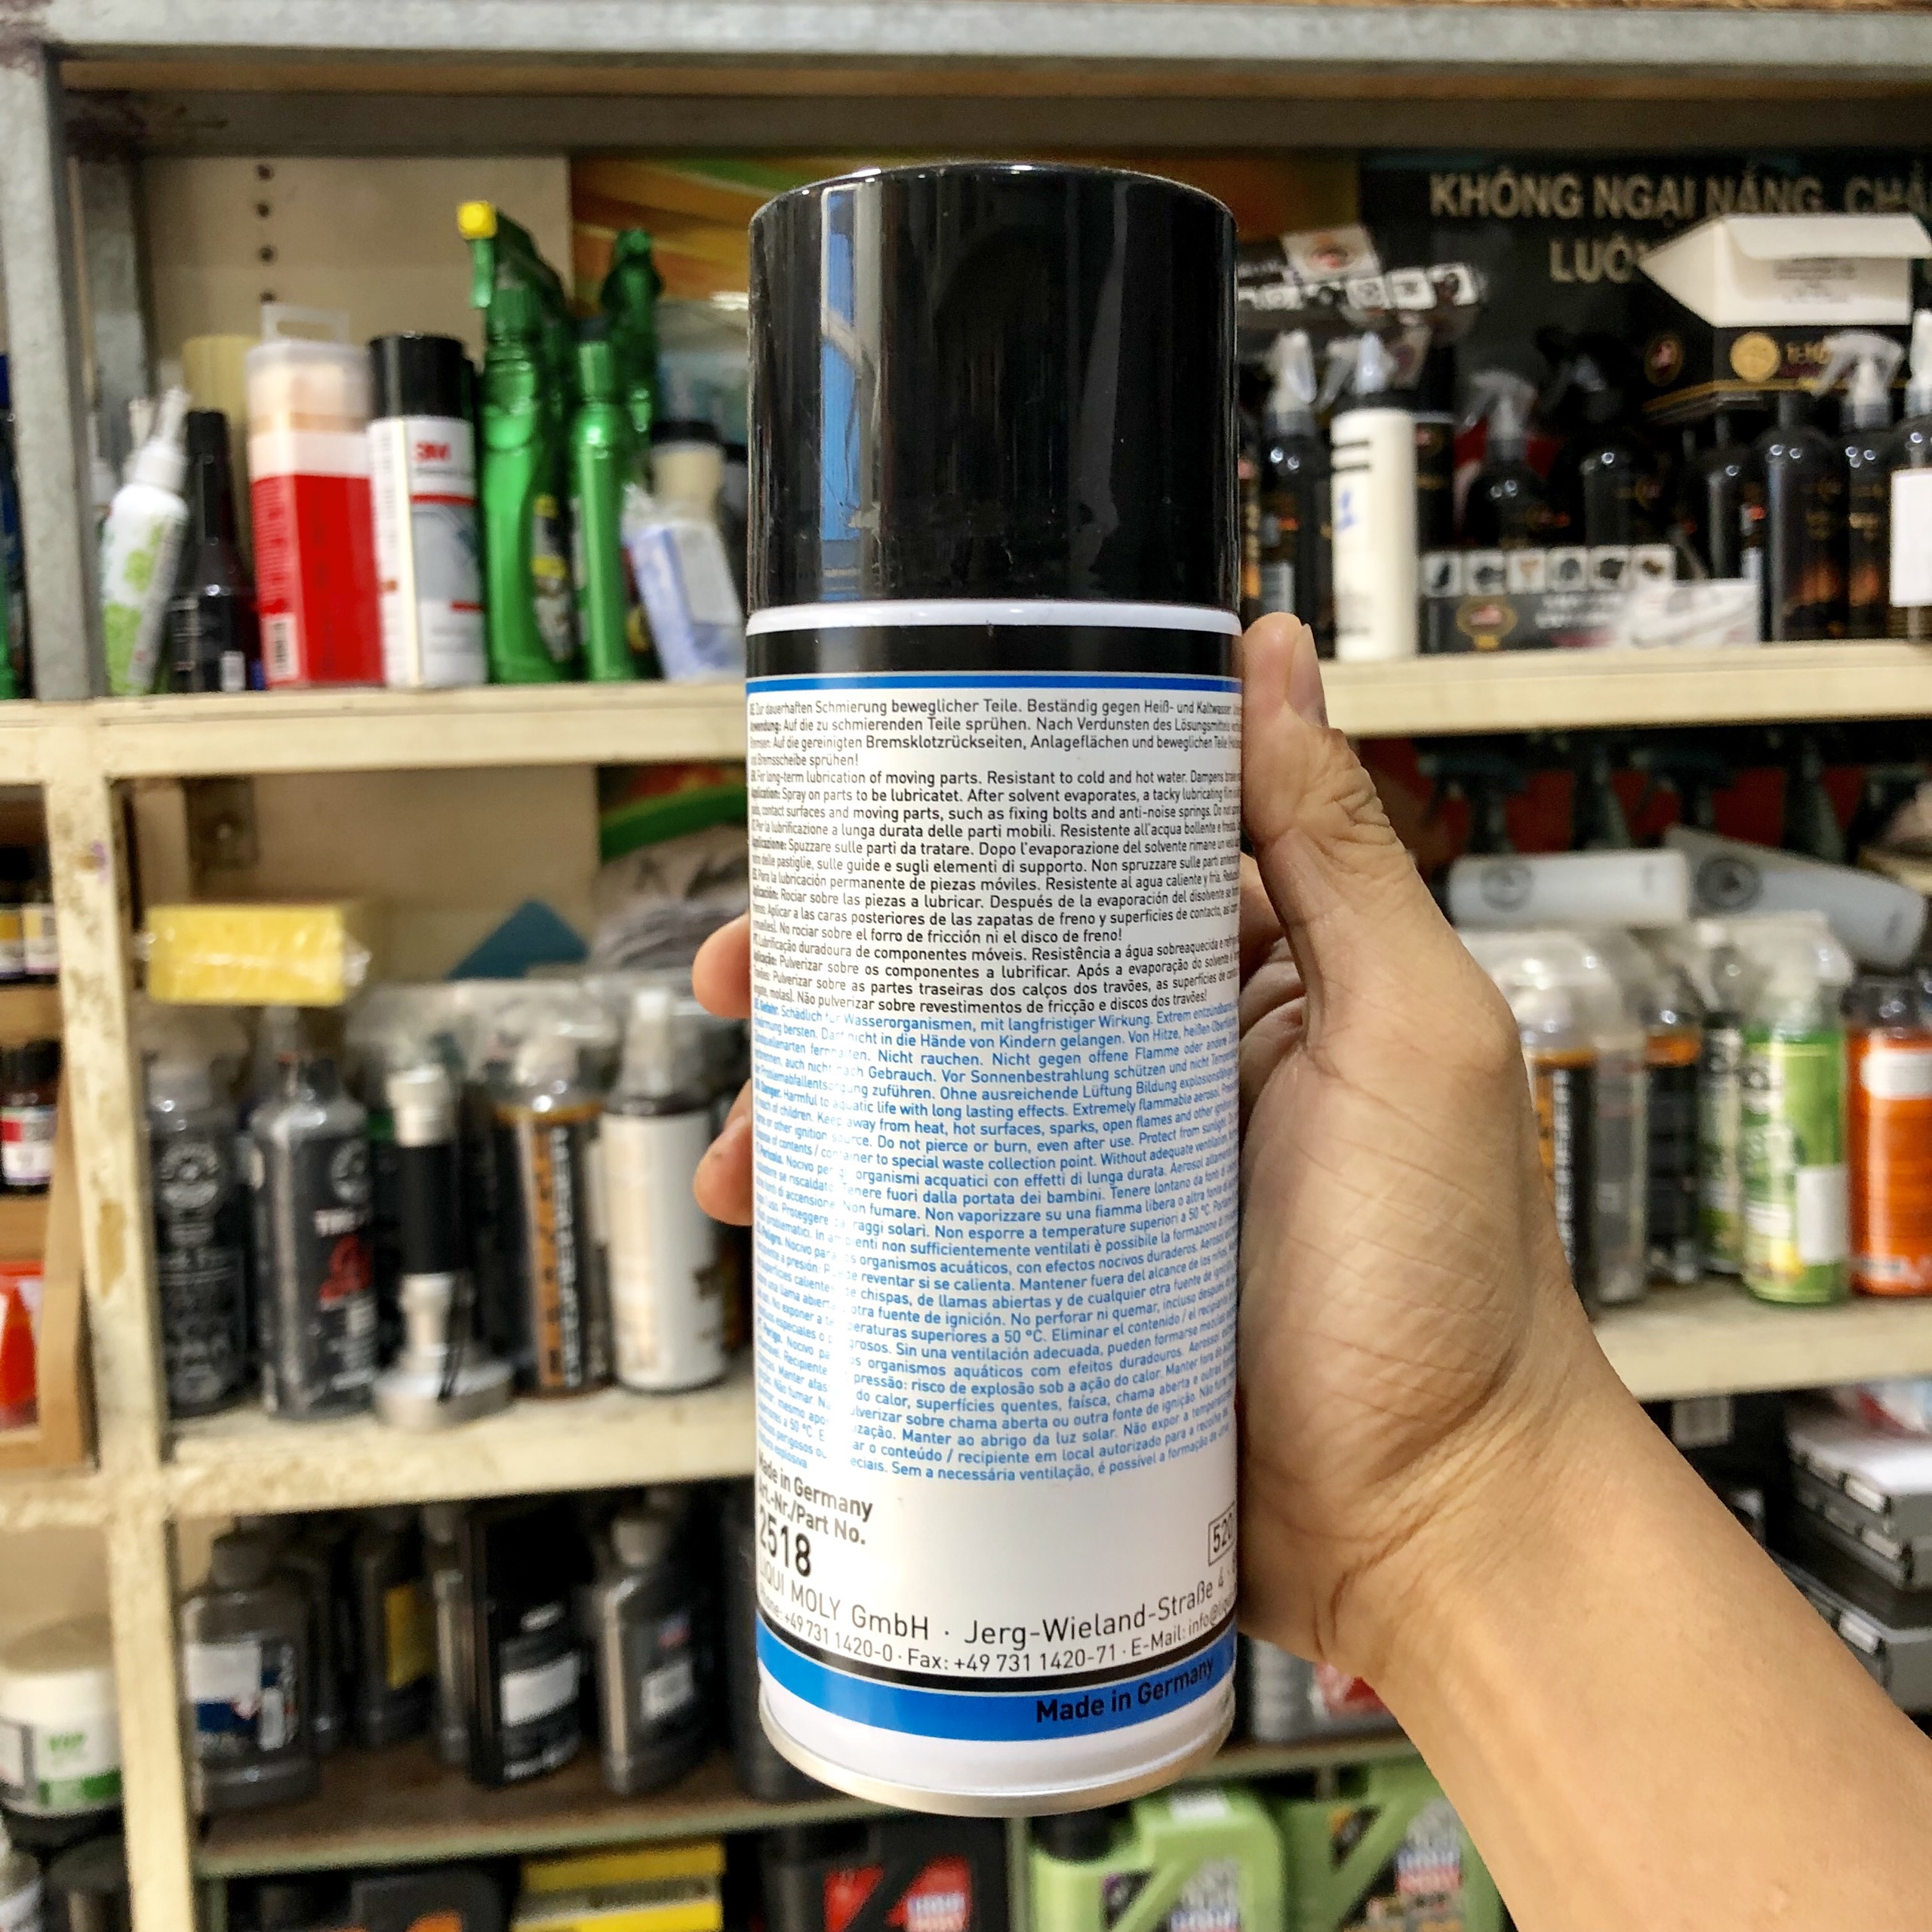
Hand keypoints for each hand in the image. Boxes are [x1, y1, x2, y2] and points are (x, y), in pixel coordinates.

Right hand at [690, 614, 1609, 1682]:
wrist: (1432, 1533)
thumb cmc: (1453, 1281)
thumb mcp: (1414, 1035)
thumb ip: (1337, 850)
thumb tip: (1273, 657)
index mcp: (1252, 978)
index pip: (1088, 855)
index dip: (967, 821)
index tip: (858, 804)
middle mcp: (1164, 1064)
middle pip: (979, 978)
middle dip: (852, 966)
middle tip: (742, 969)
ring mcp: (1103, 1182)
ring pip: (937, 1102)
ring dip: (827, 1099)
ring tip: (749, 1133)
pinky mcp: (1059, 1289)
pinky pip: (941, 1226)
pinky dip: (857, 1220)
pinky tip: (782, 1225)